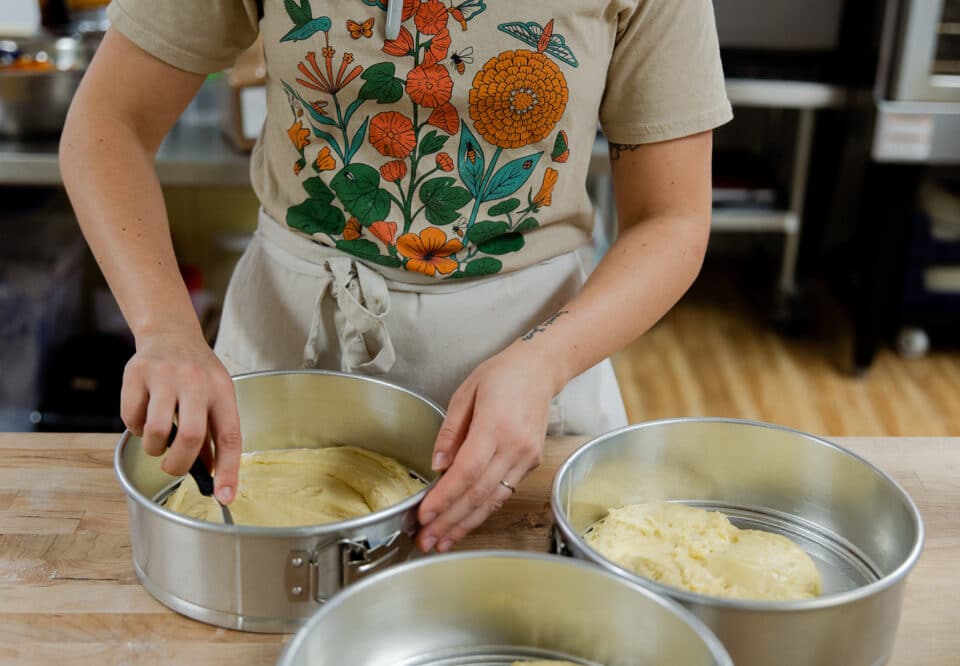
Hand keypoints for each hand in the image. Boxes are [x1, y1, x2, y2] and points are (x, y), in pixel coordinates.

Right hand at [120, 330, 241, 503]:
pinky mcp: (136, 374)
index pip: (230, 436)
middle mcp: (195, 381)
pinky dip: (136, 428)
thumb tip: (212, 477)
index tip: (224, 497)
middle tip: (174, 467)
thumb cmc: (197, 374)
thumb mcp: (216, 397)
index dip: (228, 470)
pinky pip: (131, 419)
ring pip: (157, 432)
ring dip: (155, 447)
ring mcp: (165, 376)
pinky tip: (144, 414)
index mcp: (222, 391)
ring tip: (159, 437)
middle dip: (180, 464)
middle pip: (191, 437)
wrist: (170, 333)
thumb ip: (213, 435)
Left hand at [415, 343, 564, 551]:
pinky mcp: (532, 463)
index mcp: (496, 425)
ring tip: (442, 540)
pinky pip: (504, 492)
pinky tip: (464, 522)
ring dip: (466, 524)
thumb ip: (450, 431)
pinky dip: (483, 511)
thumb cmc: (501, 375)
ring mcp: (527, 458)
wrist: (540, 370)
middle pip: (479, 493)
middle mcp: (515, 446)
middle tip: (426, 541)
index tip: (424, 516)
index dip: (444, 498)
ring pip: (493, 500)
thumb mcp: (465, 393)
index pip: (466, 472)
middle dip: (450, 521)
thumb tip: (437, 467)